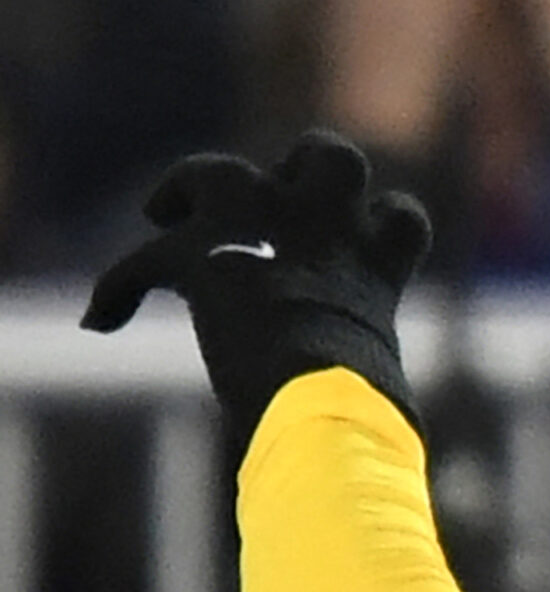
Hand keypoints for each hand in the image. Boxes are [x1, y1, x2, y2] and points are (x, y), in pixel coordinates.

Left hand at [81, 131, 431, 440]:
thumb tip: (390, 436)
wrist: (325, 397)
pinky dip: (119, 290)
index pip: (402, 217)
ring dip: (191, 185)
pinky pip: (142, 264)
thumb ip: (365, 373)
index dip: (382, 221)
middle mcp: (327, 226)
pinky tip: (105, 318)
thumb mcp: (380, 380)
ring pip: (221, 172)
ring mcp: (262, 227)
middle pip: (332, 155)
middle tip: (270, 199)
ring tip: (171, 213)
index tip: (360, 239)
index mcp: (377, 266)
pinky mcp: (200, 255)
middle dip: (301, 165)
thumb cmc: (364, 411)